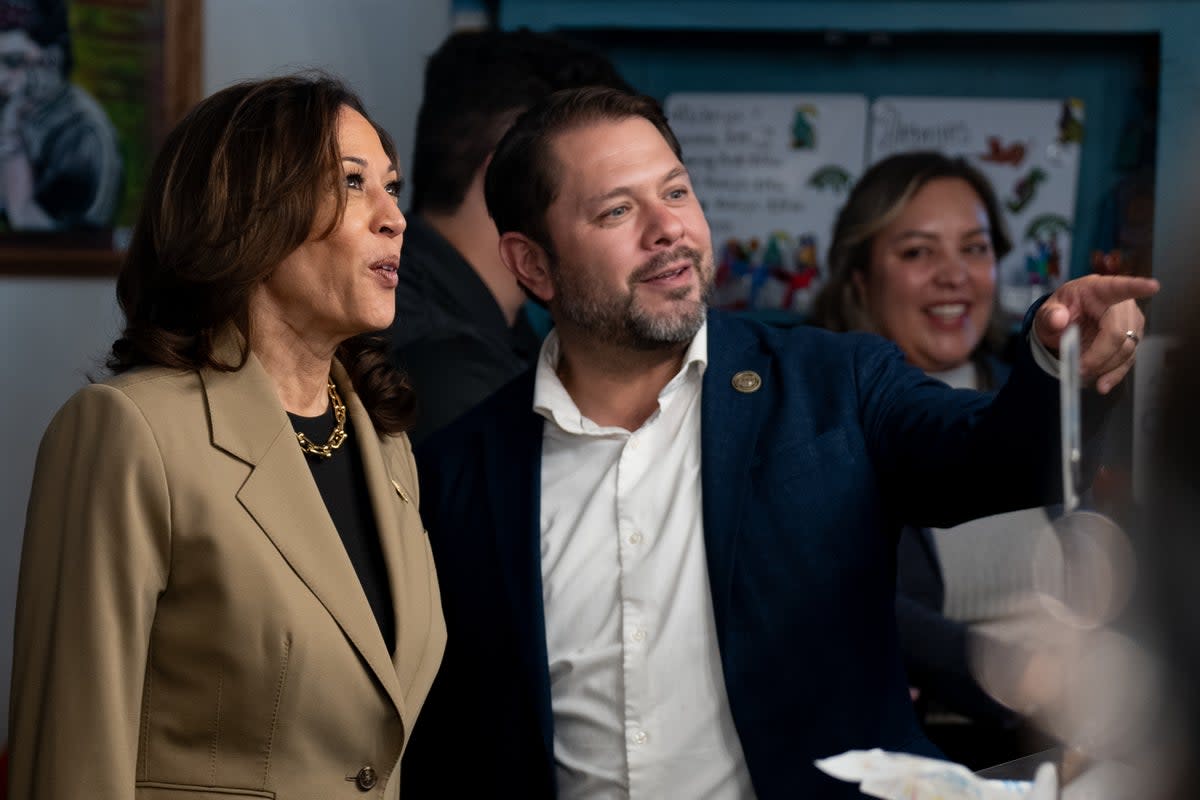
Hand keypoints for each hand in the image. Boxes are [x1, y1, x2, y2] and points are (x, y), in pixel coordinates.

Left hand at [1033, 275, 1159, 393]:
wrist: (1065, 324)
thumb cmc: (1060, 312)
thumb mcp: (1046, 312)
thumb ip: (1049, 316)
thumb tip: (1058, 320)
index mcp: (1099, 289)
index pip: (1120, 287)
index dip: (1138, 286)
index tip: (1153, 286)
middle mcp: (1122, 303)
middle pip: (1118, 333)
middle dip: (1099, 355)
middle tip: (1078, 368)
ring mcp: (1131, 321)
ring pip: (1125, 350)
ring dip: (1104, 367)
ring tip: (1081, 373)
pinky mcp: (1133, 339)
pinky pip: (1127, 360)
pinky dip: (1113, 374)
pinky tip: (1103, 384)